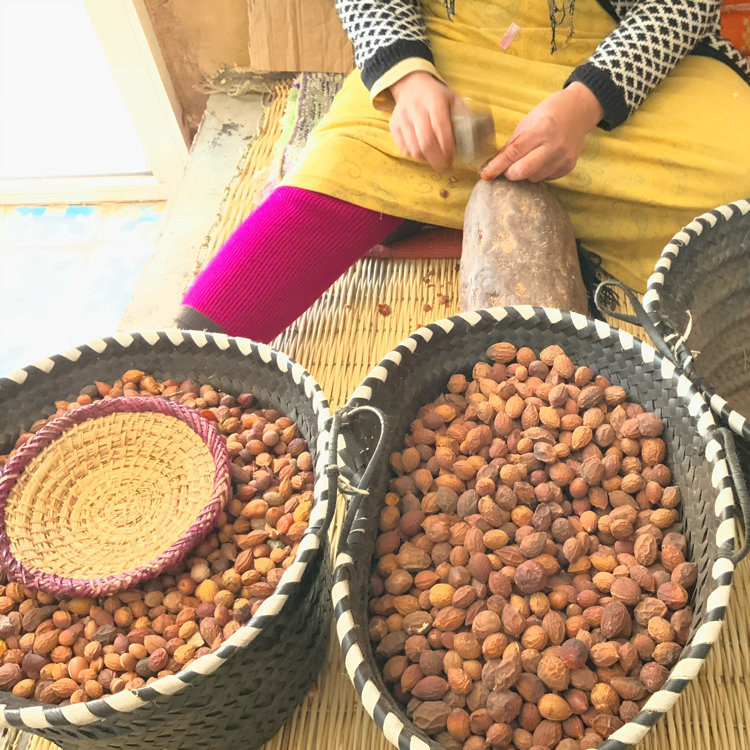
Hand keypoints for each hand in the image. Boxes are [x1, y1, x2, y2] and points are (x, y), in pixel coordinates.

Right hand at [390, 71, 461, 171]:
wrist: (412, 85)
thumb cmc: (437, 96)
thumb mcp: (454, 100)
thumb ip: (466, 116)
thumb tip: (486, 135)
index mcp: (434, 101)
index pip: (440, 128)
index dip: (447, 147)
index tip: (453, 158)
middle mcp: (416, 109)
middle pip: (425, 142)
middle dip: (437, 159)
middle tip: (445, 166)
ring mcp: (402, 118)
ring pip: (414, 148)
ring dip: (427, 159)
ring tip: (435, 160)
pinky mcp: (394, 126)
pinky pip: (404, 149)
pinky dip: (415, 155)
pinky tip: (424, 153)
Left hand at [481, 83, 604, 181]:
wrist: (581, 110)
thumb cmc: (550, 113)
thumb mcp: (527, 122)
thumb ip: (512, 144)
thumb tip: (494, 164)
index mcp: (541, 129)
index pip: (514, 153)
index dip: (497, 166)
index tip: (486, 175)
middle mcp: (553, 146)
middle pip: (523, 171)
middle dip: (511, 173)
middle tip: (509, 167)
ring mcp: (563, 158)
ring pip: (533, 178)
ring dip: (525, 173)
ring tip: (532, 156)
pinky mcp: (568, 167)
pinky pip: (545, 178)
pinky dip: (538, 172)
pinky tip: (543, 159)